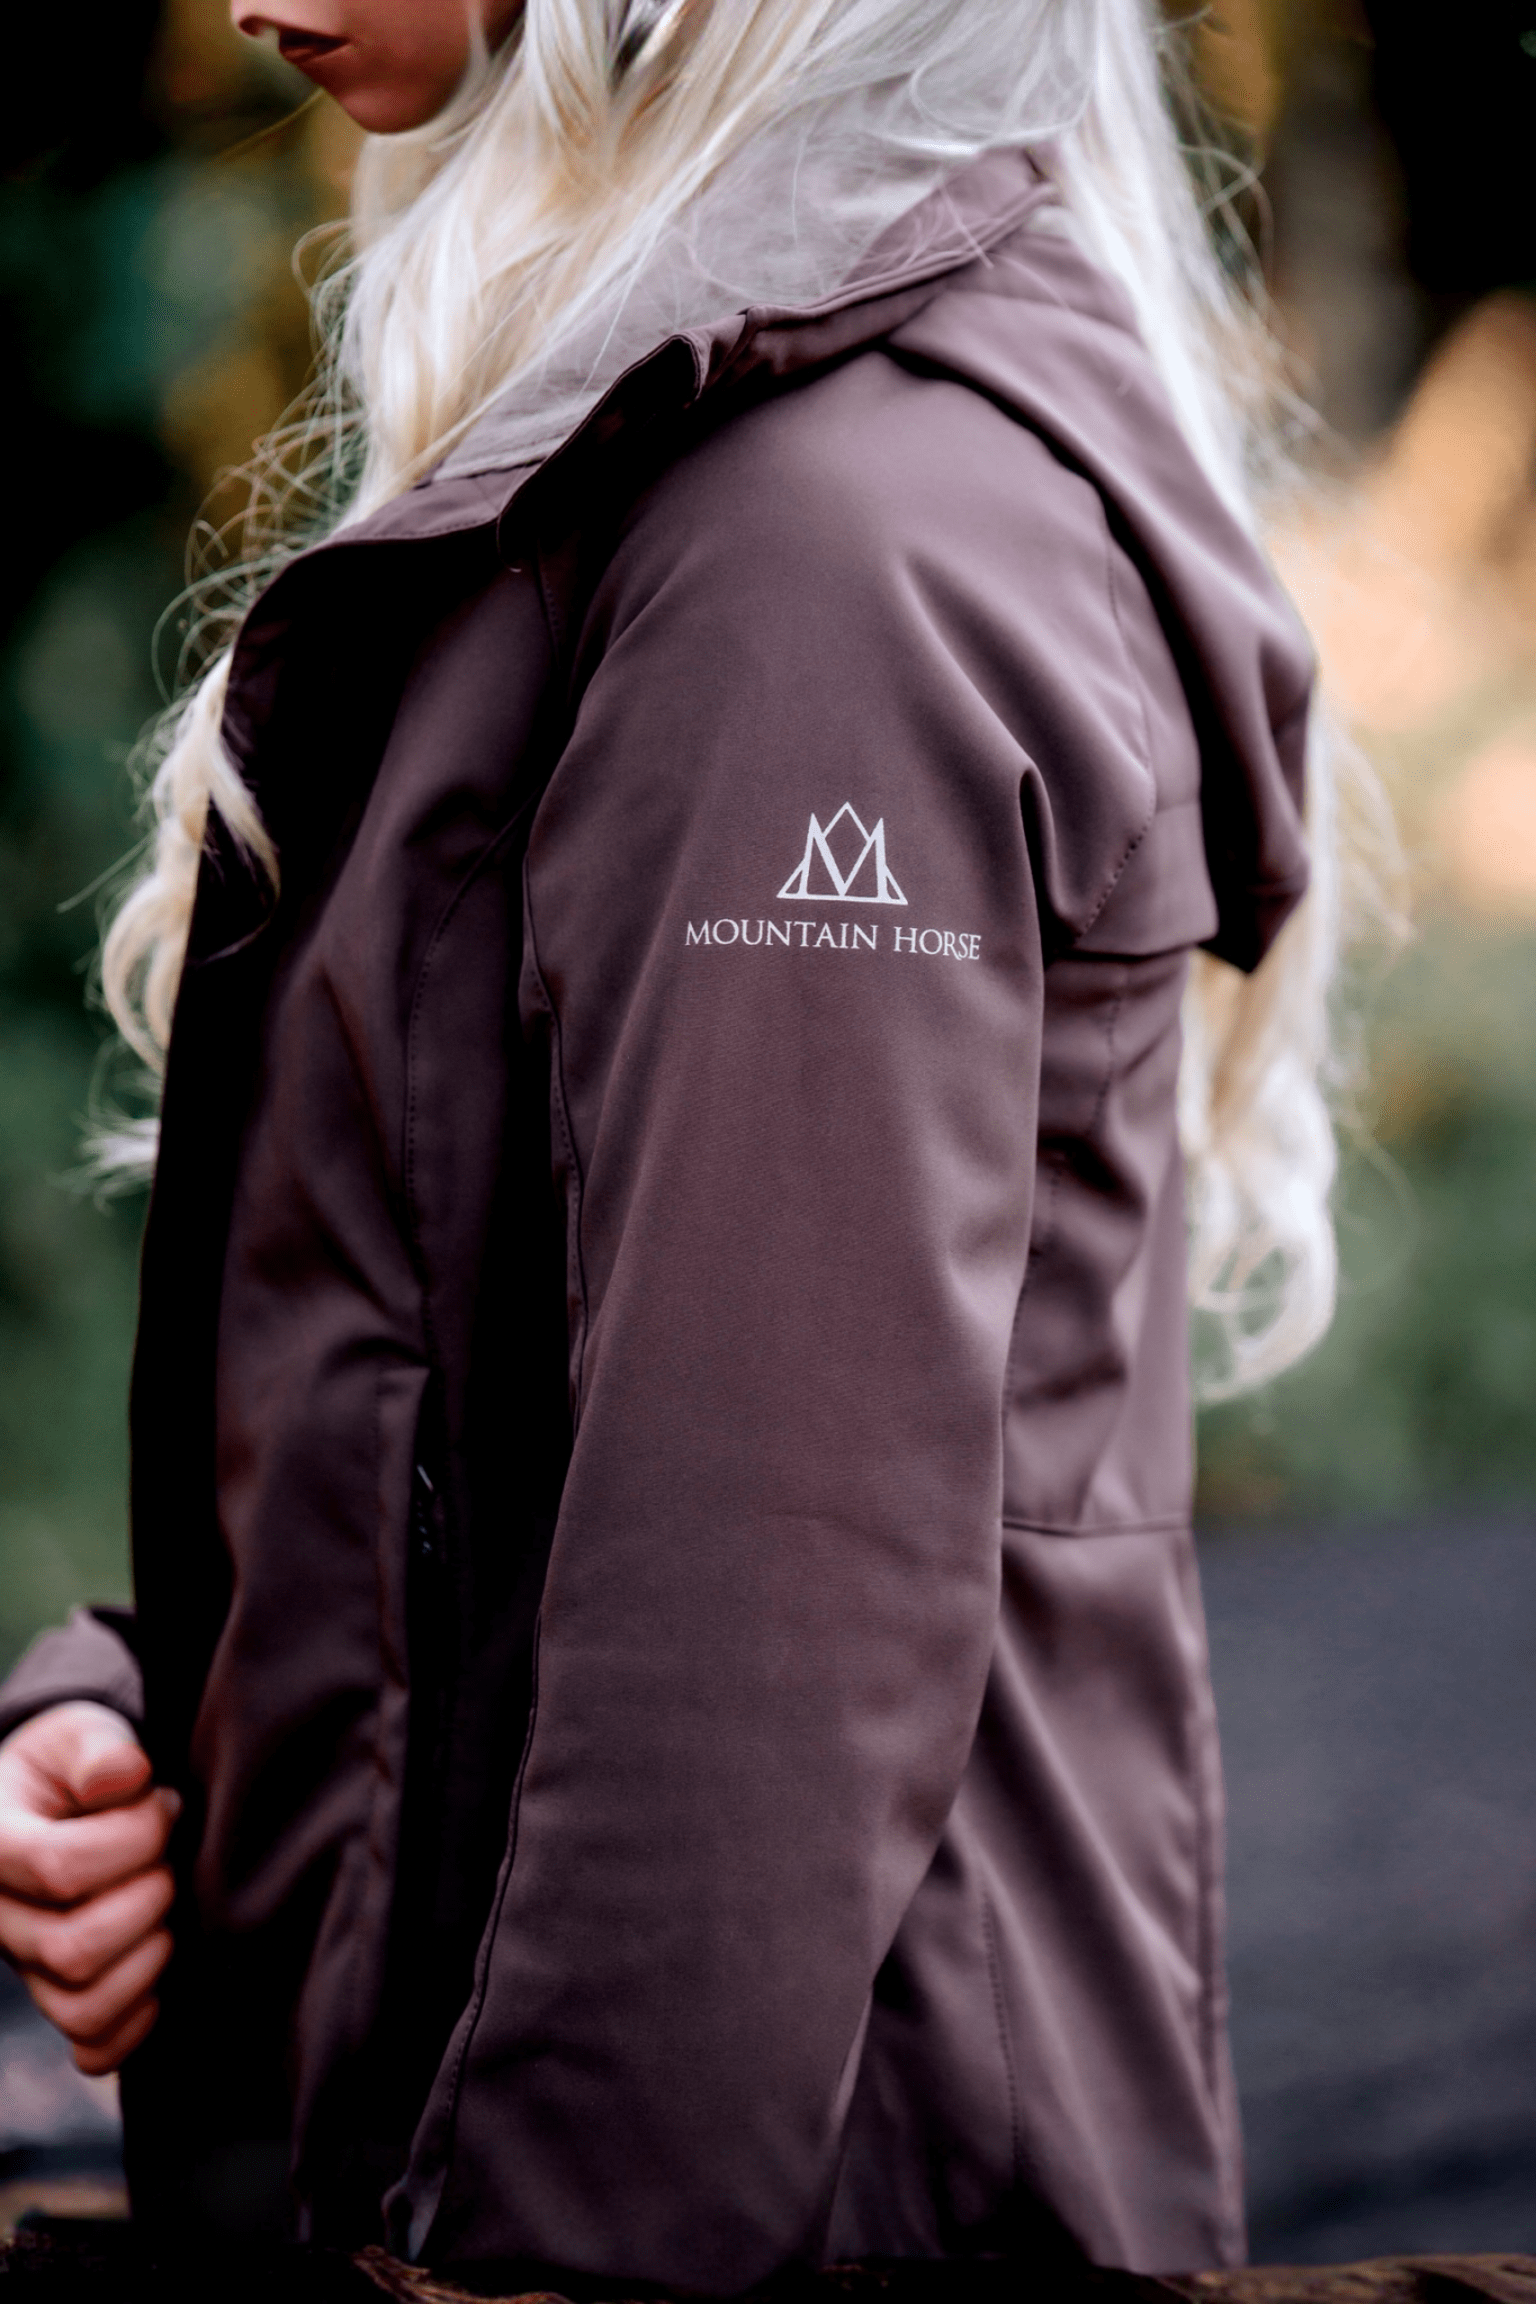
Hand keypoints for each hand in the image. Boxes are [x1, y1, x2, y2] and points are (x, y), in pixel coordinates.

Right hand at [0, 1702, 178, 2074]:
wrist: (71, 1802)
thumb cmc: (79, 1766)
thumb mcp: (82, 1735)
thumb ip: (101, 1750)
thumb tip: (126, 1776)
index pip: (58, 1867)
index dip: (132, 1838)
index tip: (163, 1804)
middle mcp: (0, 1918)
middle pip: (72, 1948)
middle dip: (148, 1897)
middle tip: (171, 1858)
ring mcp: (29, 1967)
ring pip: (84, 2007)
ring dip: (150, 1957)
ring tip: (169, 1902)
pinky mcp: (63, 1998)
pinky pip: (94, 2047)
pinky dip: (138, 2022)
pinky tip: (163, 1967)